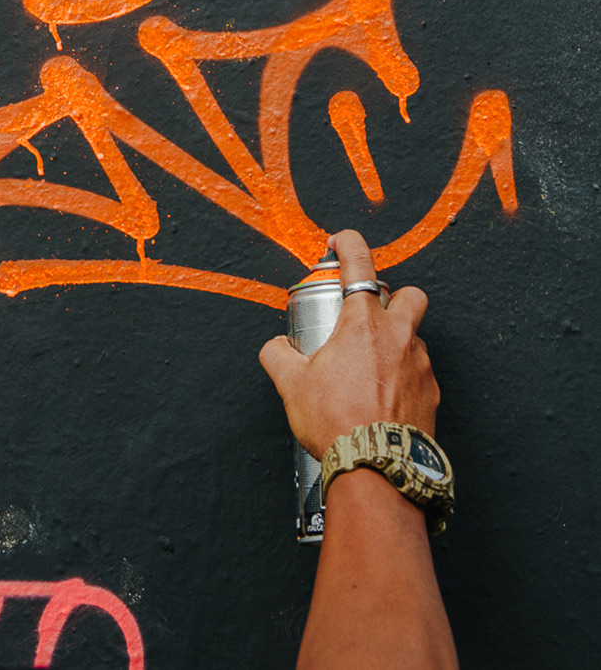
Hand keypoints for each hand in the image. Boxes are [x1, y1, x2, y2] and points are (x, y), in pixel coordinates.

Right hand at [259, 230, 440, 458]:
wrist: (376, 466)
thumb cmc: (336, 421)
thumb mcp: (292, 385)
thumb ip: (279, 356)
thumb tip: (275, 348)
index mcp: (363, 325)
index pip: (359, 266)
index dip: (349, 245)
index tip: (341, 241)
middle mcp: (399, 337)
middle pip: (410, 295)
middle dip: (393, 297)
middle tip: (367, 317)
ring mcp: (420, 365)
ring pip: (414, 337)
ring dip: (395, 343)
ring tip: (368, 371)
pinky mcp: (432, 393)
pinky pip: (419, 373)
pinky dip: (402, 378)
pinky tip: (381, 399)